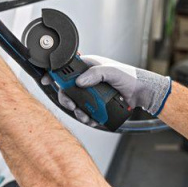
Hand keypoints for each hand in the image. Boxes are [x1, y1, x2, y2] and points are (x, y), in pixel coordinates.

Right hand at [44, 55, 171, 122]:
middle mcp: (87, 79)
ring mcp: (91, 92)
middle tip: (72, 105)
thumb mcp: (111, 71)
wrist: (141, 93)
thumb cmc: (128, 76)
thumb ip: (95, 74)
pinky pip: (85, 111)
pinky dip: (86, 117)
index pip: (66, 68)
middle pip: (67, 89)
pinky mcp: (96, 103)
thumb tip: (80, 81)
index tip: (46, 80)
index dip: (54, 73)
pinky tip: (92, 119)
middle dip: (67, 99)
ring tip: (86, 116)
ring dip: (78, 112)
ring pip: (75, 103)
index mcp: (88, 67)